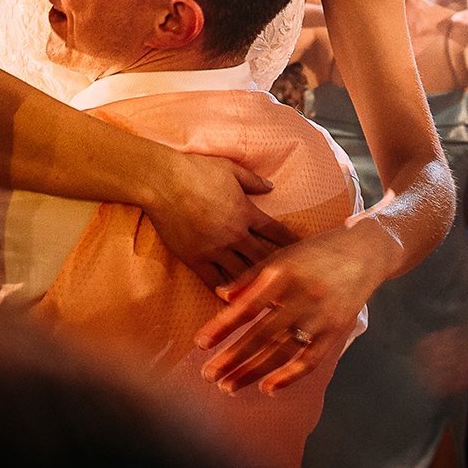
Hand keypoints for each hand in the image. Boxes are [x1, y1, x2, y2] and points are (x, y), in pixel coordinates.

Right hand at [142, 150, 295, 287]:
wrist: (163, 182)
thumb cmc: (195, 170)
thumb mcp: (229, 168)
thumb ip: (252, 180)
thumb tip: (271, 186)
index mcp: (246, 212)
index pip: (276, 231)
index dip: (291, 241)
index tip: (304, 250)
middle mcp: (235, 234)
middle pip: (263, 257)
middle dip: (279, 269)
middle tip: (292, 283)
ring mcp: (215, 249)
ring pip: (242, 273)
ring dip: (254, 284)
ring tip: (267, 297)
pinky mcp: (195, 258)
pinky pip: (213, 281)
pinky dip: (224, 291)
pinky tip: (232, 300)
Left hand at [195, 220, 398, 394]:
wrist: (366, 251)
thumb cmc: (317, 251)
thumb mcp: (283, 254)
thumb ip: (252, 276)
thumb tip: (221, 295)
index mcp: (284, 274)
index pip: (248, 306)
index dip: (223, 326)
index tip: (200, 344)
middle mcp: (302, 297)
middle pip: (262, 334)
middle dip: (232, 357)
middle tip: (208, 375)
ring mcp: (321, 317)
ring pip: (282, 351)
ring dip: (253, 372)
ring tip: (228, 386)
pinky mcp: (336, 332)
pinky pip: (310, 360)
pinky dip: (289, 376)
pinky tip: (268, 388)